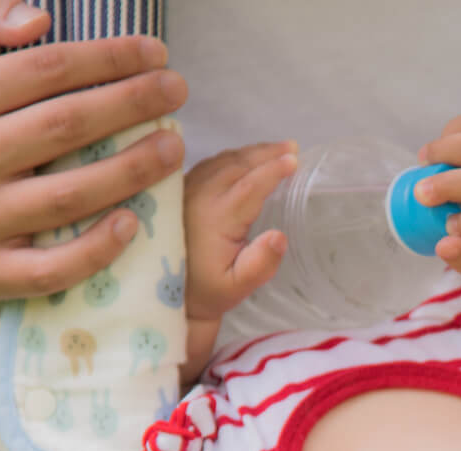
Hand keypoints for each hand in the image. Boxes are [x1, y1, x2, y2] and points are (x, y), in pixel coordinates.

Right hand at [0, 0, 188, 297]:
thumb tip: (39, 19)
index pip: (47, 69)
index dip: (109, 58)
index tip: (155, 53)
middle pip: (64, 127)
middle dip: (131, 104)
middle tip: (177, 91)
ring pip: (66, 197)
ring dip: (131, 171)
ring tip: (173, 148)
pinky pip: (49, 269)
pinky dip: (95, 250)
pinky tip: (133, 224)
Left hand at [179, 142, 297, 379]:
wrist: (165, 292)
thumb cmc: (206, 291)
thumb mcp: (235, 288)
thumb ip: (259, 265)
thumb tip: (280, 236)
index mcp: (216, 217)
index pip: (250, 184)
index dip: (273, 170)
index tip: (295, 159)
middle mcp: (199, 196)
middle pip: (238, 164)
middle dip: (267, 154)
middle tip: (293, 148)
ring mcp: (188, 188)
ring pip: (224, 160)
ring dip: (252, 153)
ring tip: (278, 150)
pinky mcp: (181, 188)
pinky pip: (211, 163)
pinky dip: (234, 157)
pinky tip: (248, 159)